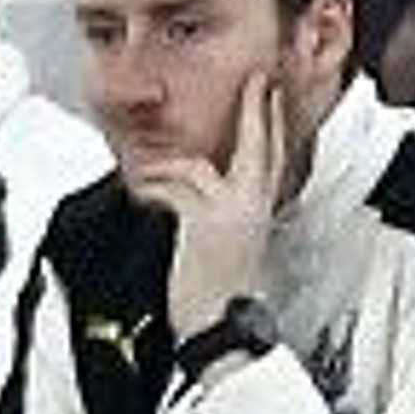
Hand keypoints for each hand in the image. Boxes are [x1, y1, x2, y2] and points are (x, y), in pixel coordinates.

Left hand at [146, 71, 282, 338]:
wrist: (220, 331)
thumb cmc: (217, 294)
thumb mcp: (228, 245)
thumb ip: (221, 212)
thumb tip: (197, 189)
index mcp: (259, 213)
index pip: (272, 158)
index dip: (271, 122)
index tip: (270, 90)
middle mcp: (252, 208)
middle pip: (258, 146)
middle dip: (255, 110)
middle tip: (256, 82)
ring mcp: (231, 212)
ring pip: (195, 167)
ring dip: (163, 170)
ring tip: (144, 180)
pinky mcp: (205, 221)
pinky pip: (173, 188)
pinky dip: (152, 190)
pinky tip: (143, 197)